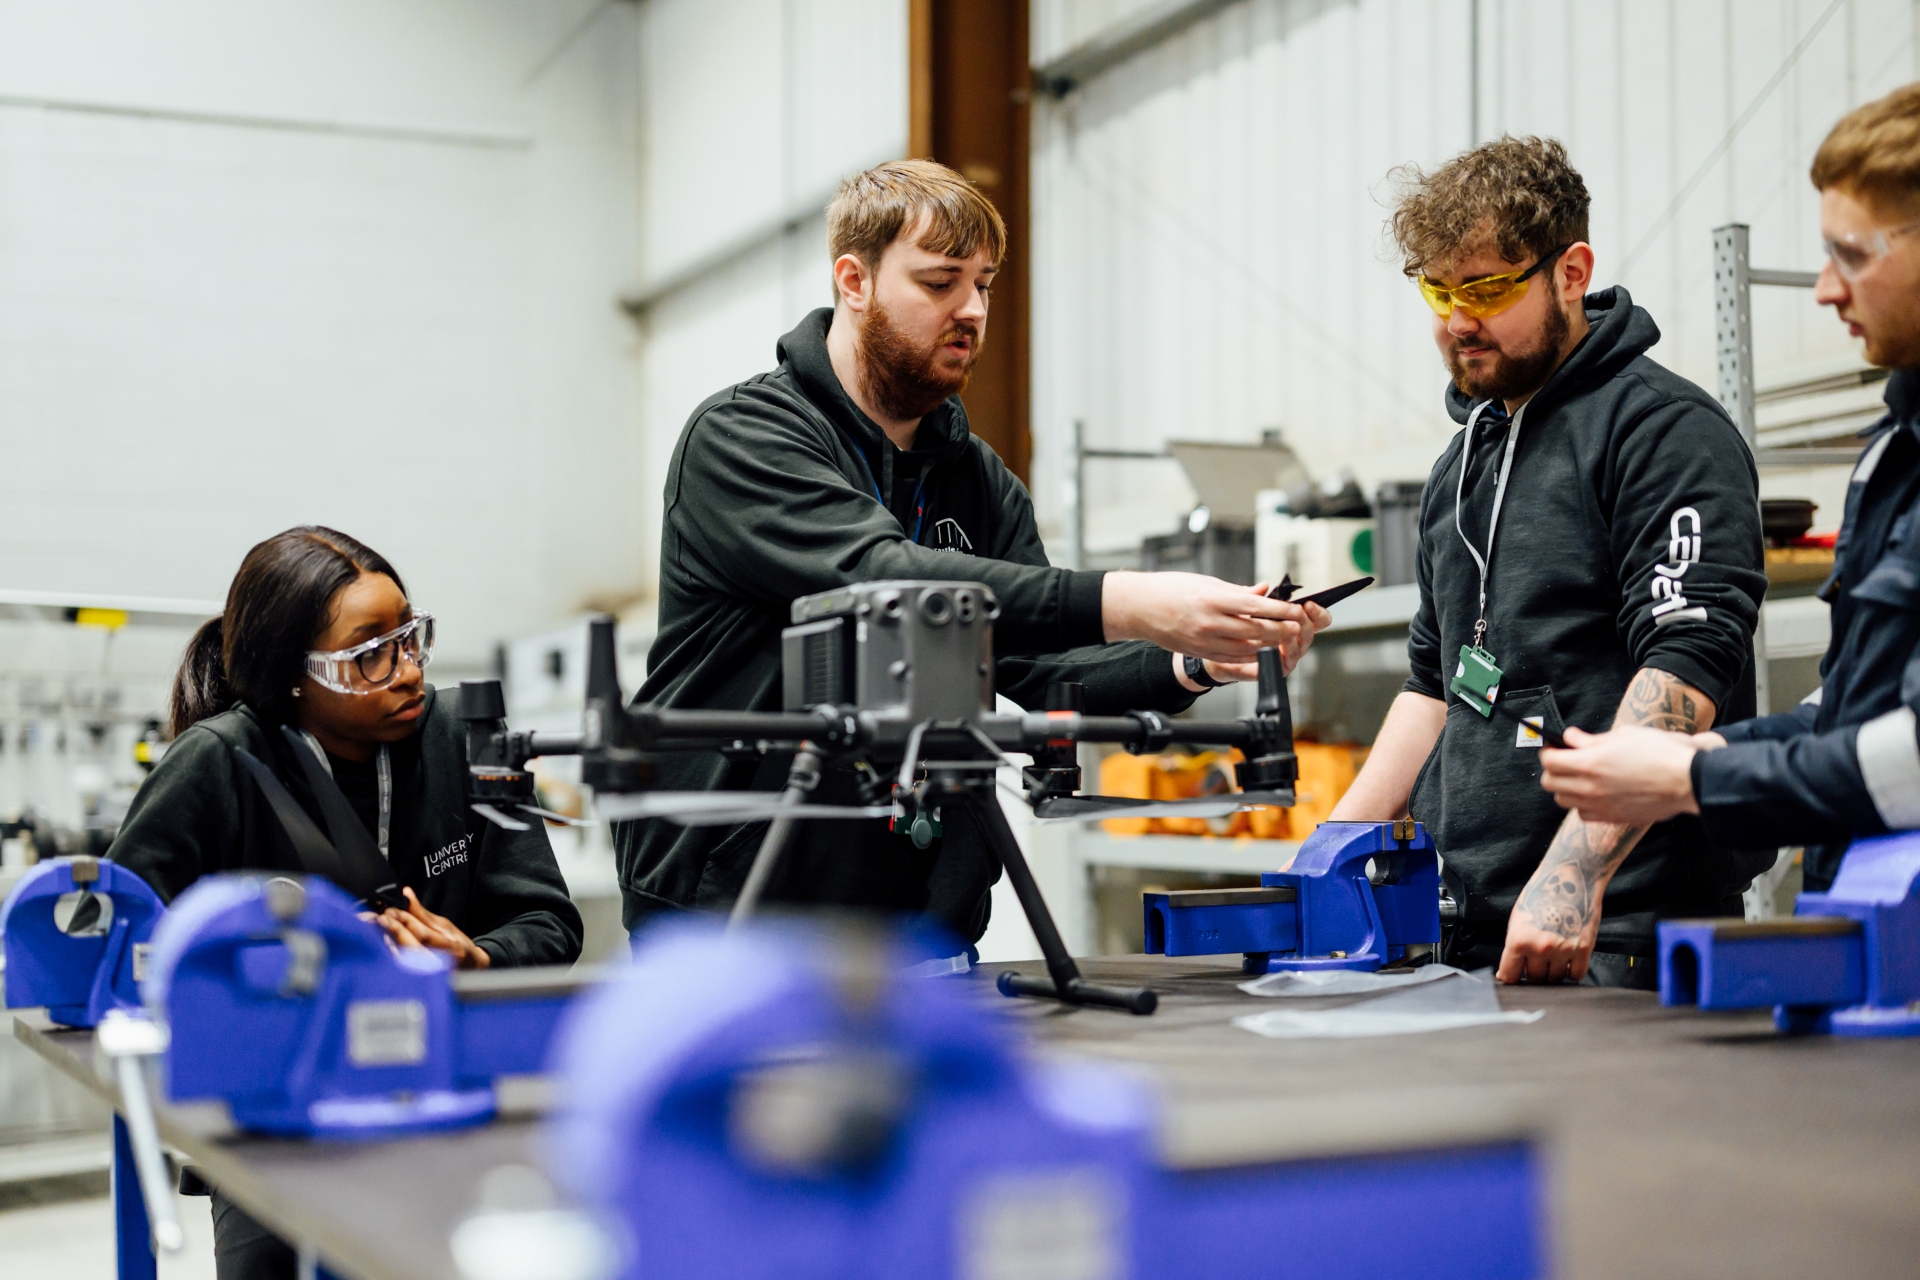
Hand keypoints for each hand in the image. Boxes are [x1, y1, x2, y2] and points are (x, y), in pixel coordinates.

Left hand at [373, 887, 491, 968]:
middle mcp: (440, 962)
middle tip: (380, 919)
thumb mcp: (445, 925)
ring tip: (377, 930)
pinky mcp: (419, 979)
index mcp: (450, 947)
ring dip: (388, 943)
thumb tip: (406, 894)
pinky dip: (390, 954)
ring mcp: (429, 974)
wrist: (470, 967)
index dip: (405, 921)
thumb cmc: (458, 945)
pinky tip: (382, 944)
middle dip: (393, 930)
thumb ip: (422, 913)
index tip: (390, 911)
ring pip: (403, 959)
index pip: (423, 934)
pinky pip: (400, 967)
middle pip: (411, 947)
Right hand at [1179, 590, 1331, 684]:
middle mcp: (1210, 622)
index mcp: (1213, 599)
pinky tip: (1261, 651)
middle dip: (1280, 630)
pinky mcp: (1199, 652)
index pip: (1256, 606)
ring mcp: (1204, 640)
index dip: (1280, 610)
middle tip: (1296, 627)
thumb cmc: (1170, 589)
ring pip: (1246, 648)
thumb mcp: (1207, 582)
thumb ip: (1238, 591)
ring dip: (1269, 645)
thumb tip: (1263, 591)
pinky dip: (1250, 656)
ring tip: (1283, 640)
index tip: (1296, 610)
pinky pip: (1232, 658)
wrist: (1140, 608)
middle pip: (1255, 630)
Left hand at [1497, 897, 1599, 983]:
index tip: (1515, 975)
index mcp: (1519, 940)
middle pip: (1535, 979)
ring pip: (1555, 979)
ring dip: (1554, 972)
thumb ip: (1514, 948)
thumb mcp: (1517, 920)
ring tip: (1554, 955)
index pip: (1510, 976)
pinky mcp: (1584, 949)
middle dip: (1534, 973)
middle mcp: (1540, 948)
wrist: (1569, 878)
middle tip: (1538, 959)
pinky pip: (1576, 975)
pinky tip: (1568, 959)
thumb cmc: (1540, 896)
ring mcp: (1563, 950)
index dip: (1511, 977)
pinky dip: (1572, 971)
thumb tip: (1506, 974)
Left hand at [1538, 725, 1703, 825]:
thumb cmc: (1660, 753)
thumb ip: (1591, 740)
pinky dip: (1582, 804)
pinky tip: (1595, 793)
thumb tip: (1570, 738)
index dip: (1549, 751)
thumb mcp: (1623, 736)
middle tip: (1565, 760)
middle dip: (1553, 770)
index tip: (1555, 747)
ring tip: (1581, 777)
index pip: (1549, 761)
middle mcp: (1589, 787)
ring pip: (1563, 800)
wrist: (1688, 780)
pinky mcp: (1612, 818)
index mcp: (1589, 763)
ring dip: (1566, 787)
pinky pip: (1583, 814)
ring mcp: (1599, 806)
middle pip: (1549, 783)